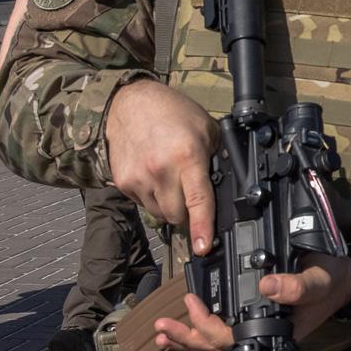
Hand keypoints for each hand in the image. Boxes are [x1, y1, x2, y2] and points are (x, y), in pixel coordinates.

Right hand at [105, 79, 222, 256]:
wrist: (128, 103)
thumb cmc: (172, 113)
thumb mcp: (207, 130)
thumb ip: (217, 159)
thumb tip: (228, 187)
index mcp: (187, 157)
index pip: (198, 200)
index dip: (203, 226)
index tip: (204, 246)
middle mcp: (160, 170)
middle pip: (178, 216)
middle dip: (190, 214)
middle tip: (194, 197)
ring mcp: (138, 179)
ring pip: (161, 214)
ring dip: (171, 207)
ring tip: (173, 180)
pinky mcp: (123, 183)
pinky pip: (144, 204)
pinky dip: (154, 198)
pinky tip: (156, 176)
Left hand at [153, 252, 350, 350]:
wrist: (341, 278)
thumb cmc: (330, 280)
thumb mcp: (320, 279)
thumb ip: (298, 285)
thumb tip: (266, 285)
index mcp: (274, 331)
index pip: (233, 340)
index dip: (208, 327)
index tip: (193, 303)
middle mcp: (261, 335)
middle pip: (217, 346)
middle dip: (187, 337)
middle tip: (161, 326)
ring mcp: (256, 329)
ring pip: (215, 343)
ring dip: (188, 338)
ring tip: (163, 332)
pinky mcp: (253, 319)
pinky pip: (221, 331)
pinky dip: (200, 330)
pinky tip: (185, 326)